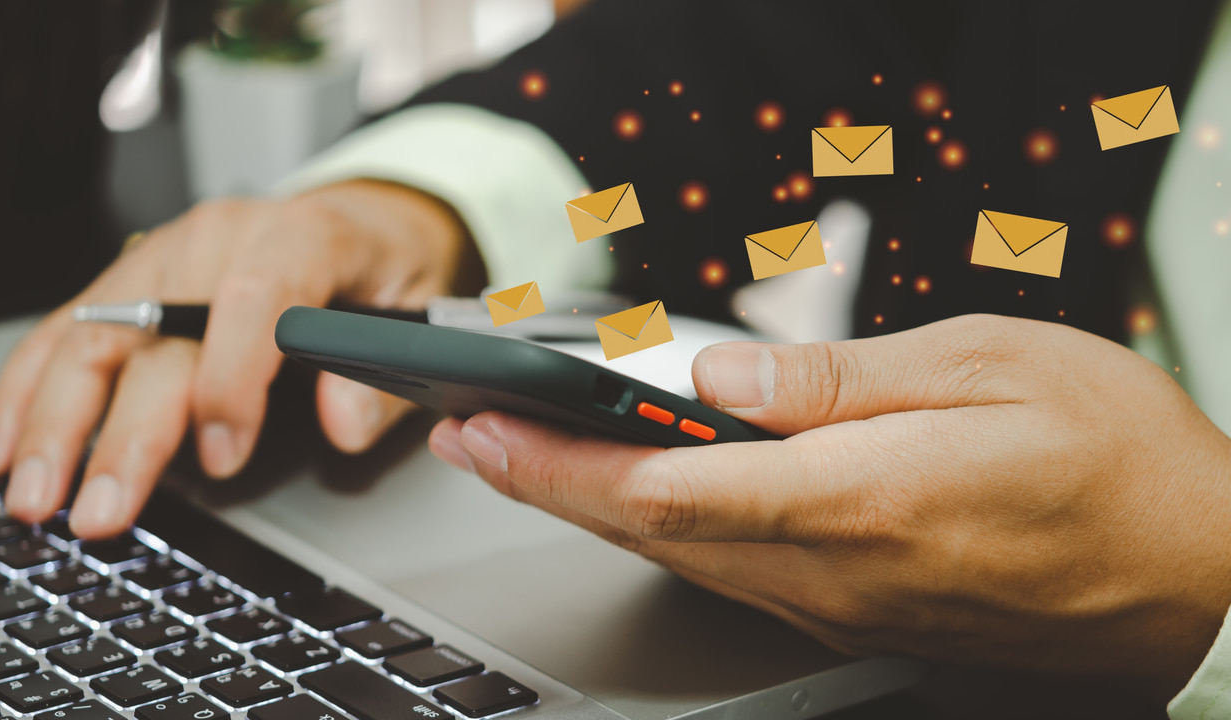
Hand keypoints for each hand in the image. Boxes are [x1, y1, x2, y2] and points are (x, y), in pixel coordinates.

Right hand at [0, 180, 482, 537]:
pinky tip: (6, 443)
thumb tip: (344, 423)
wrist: (361, 215)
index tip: (223, 455)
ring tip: (34, 494)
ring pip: (95, 333)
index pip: (254, 298)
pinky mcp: (137, 279)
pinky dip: (33, 390)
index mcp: (301, 236)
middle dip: (122, 431)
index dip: (232, 378)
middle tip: (99, 509)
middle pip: (156, 331)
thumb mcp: (418, 306)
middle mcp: (222, 239)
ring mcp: (170, 255)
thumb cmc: (385, 263)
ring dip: (56, 421)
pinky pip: (71, 329)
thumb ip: (384, 370)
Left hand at [428, 314, 1230, 693]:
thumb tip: (721, 383)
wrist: (1195, 572)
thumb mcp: (991, 365)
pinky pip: (730, 573)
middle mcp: (835, 567)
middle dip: (542, 482)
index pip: (668, 488)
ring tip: (519, 457)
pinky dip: (657, 531)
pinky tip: (628, 499)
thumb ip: (845, 379)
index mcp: (862, 495)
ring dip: (586, 506)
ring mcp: (840, 601)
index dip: (560, 459)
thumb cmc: (1111, 454)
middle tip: (465, 438)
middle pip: (650, 532)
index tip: (487, 423)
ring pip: (679, 558)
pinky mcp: (854, 609)